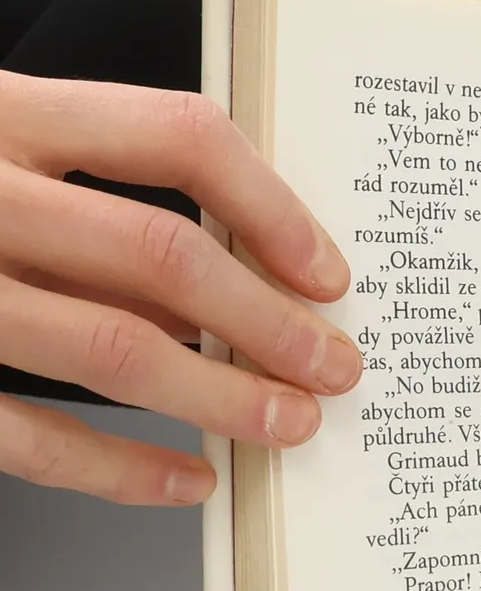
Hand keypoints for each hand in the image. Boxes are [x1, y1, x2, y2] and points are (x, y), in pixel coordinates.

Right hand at [0, 71, 360, 503]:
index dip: (272, 206)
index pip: (175, 135)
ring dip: (218, 397)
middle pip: (161, 255)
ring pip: (109, 348)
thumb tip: (239, 267)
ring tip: (288, 427)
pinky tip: (185, 481)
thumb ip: (84, 180)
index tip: (330, 274)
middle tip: (336, 370)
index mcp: (2, 109)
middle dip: (269, 322)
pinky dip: (118, 468)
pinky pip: (24, 434)